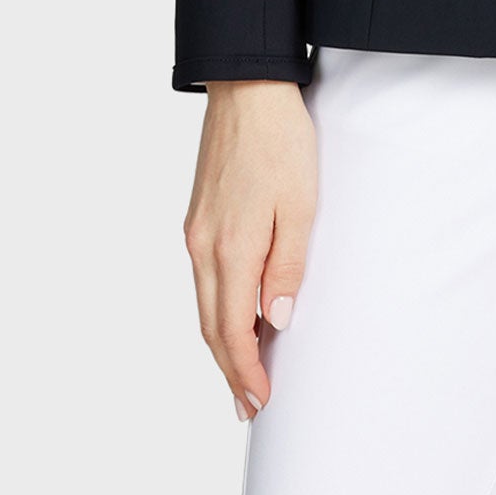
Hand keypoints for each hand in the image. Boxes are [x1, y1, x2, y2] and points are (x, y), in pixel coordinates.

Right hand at [183, 80, 316, 419]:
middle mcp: (202, 246)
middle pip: (211, 326)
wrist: (246, 88)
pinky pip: (203, 279)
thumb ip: (288, 264)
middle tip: (248, 406)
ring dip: (221, 342)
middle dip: (229, 370)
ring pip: (204, 304)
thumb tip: (277, 319)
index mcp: (230, 248)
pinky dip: (217, 308)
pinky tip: (234, 315)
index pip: (233, 330)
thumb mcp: (300, 203)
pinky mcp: (197, 217)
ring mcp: (195, 231)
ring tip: (242, 372)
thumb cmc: (280, 140)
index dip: (245, 371)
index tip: (260, 400)